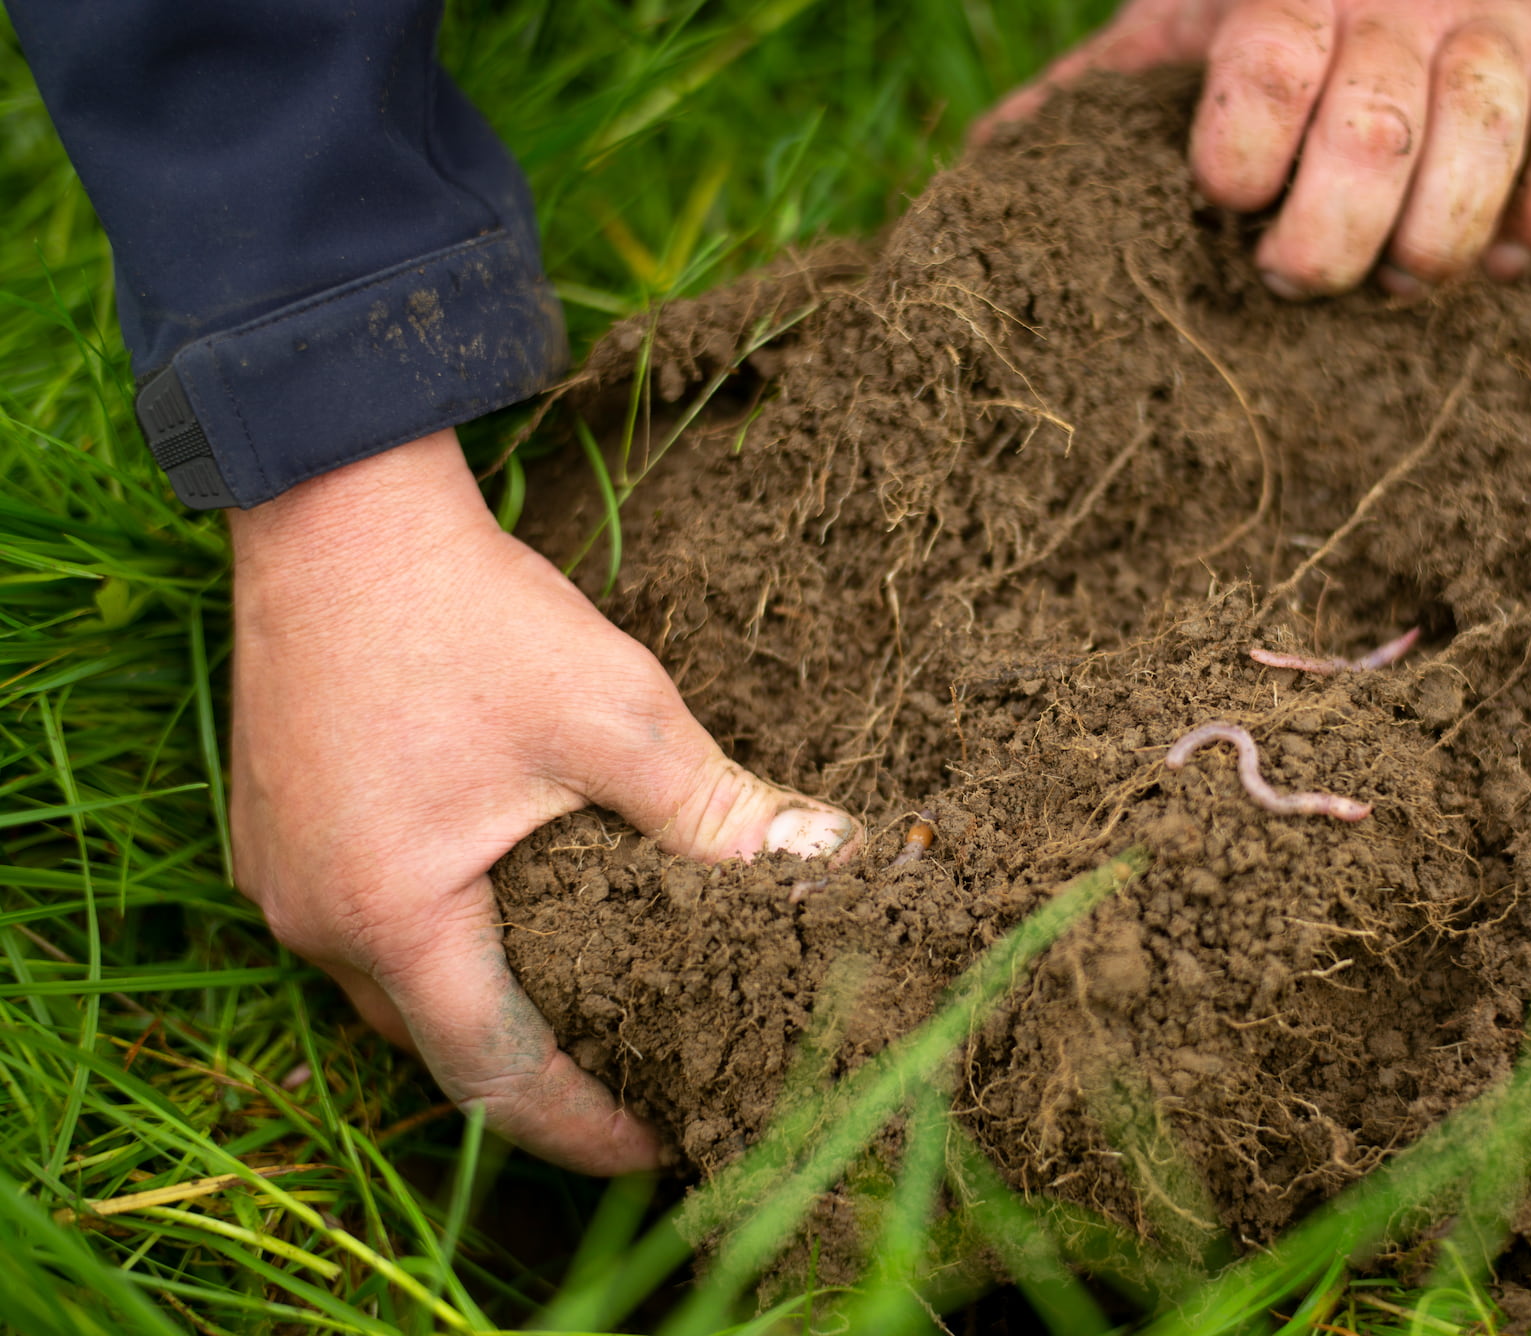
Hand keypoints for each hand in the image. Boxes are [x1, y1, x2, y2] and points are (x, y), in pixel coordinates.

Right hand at [229, 430, 855, 1173]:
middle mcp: (315, 921)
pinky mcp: (277, 831)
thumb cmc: (471, 612)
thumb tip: (824, 860)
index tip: (667, 1138)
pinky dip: (445, 943)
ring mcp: (281, 877)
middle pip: (442, 1046)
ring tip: (589, 1002)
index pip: (497, 1079)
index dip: (588, 1127)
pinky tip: (510, 911)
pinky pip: (367, 929)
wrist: (339, 505)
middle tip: (643, 1070)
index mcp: (391, 918)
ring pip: (401, 990)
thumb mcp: (618, 714)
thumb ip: (718, 808)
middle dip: (546, 1073)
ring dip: (492, 1004)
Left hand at [982, 0, 1530, 297]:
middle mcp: (1401, 1)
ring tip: (1397, 282)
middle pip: (1375, 122)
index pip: (1270, 59)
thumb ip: (1087, 108)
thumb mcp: (1162, 48)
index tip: (1222, 197)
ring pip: (1485, 139)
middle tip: (1291, 276)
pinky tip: (1507, 263)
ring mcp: (1496, 34)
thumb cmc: (1252, 36)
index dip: (1244, 144)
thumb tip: (986, 187)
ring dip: (1437, 237)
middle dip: (1330, 230)